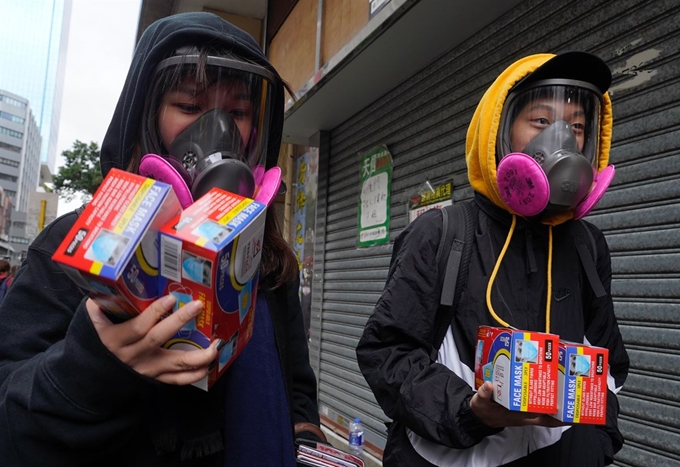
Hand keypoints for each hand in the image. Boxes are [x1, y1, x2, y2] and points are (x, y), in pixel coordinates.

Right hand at [86, 295, 218, 385]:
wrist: (91, 376)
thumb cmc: (96, 341)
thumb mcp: (92, 322)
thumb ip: (99, 305)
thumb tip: (106, 282)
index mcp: (116, 340)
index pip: (138, 326)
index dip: (154, 312)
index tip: (171, 298)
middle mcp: (133, 356)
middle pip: (158, 339)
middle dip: (179, 321)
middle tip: (197, 305)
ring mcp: (146, 370)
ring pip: (175, 364)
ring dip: (198, 355)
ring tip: (216, 343)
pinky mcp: (155, 379)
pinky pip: (177, 381)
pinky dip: (194, 375)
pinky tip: (209, 365)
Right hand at [470, 382, 566, 427]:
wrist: (480, 416)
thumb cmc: (482, 410)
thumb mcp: (479, 402)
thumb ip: (484, 394)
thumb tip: (490, 385)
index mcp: (517, 415)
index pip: (539, 416)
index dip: (554, 415)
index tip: (567, 412)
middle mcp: (524, 415)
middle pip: (548, 417)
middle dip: (562, 413)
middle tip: (575, 400)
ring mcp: (525, 413)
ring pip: (545, 412)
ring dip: (557, 407)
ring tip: (568, 395)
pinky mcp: (523, 409)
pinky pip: (539, 408)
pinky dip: (546, 402)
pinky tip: (551, 393)